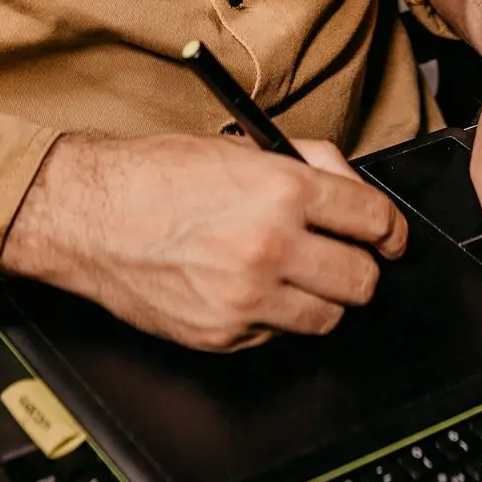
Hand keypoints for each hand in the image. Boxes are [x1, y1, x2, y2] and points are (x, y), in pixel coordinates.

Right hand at [0, 133, 407, 350]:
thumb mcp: (241, 146)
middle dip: (360, 267)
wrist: (92, 215)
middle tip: (344, 257)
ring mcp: (249, 297)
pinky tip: (247, 288)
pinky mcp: (225, 334)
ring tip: (296, 274)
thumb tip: (349, 186)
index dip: (389, 230)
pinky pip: (277, 335)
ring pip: (329, 317)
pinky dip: (273, 316)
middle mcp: (271, 246)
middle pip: (362, 279)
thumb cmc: (157, 174)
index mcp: (282, 190)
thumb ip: (305, 162)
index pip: (373, 219)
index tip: (389, 236)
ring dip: (322, 297)